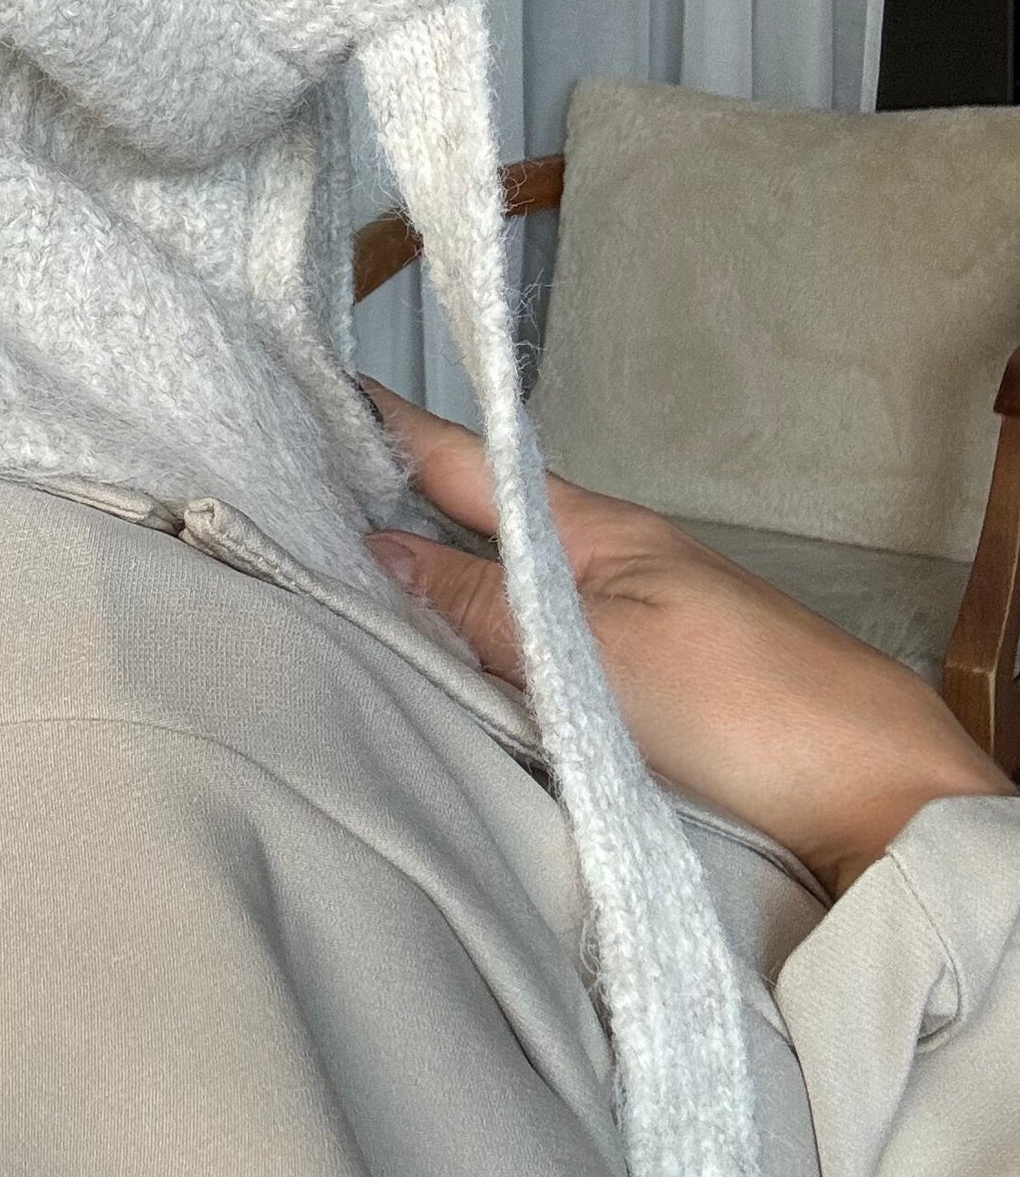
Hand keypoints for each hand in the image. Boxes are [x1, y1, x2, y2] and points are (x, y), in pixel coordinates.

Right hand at [361, 382, 1014, 899]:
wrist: (873, 789)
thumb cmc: (743, 704)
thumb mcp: (589, 652)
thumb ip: (482, 607)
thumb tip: (379, 550)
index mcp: (590, 529)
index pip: (466, 462)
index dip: (393, 427)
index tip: (321, 387)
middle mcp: (603, 560)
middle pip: (480, 516)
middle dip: (395, 494)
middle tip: (303, 478)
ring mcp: (625, 617)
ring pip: (505, 576)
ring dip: (432, 564)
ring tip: (345, 554)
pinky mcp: (643, 681)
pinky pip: (534, 632)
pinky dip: (478, 623)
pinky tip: (444, 639)